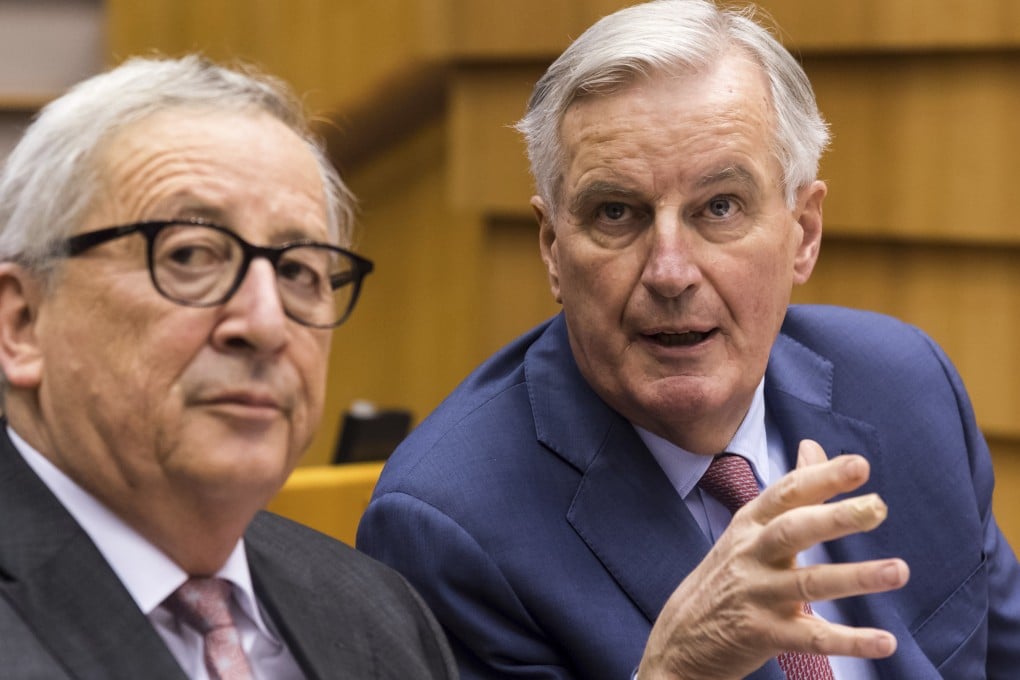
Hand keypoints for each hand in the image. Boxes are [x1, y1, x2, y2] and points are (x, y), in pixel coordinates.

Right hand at [637, 440, 908, 679]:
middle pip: (793, 530)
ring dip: (854, 577)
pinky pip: (812, 638)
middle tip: (878, 507)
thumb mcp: (749, 529)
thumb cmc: (728, 575)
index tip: (859, 464)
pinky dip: (850, 641)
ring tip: (897, 570)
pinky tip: (885, 641)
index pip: (787, 493)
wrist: (682, 637)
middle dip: (835, 517)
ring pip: (808, 583)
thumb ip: (788, 492)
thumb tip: (813, 445)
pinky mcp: (765, 635)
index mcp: (750, 524)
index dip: (822, 478)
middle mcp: (752, 554)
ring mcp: (757, 595)